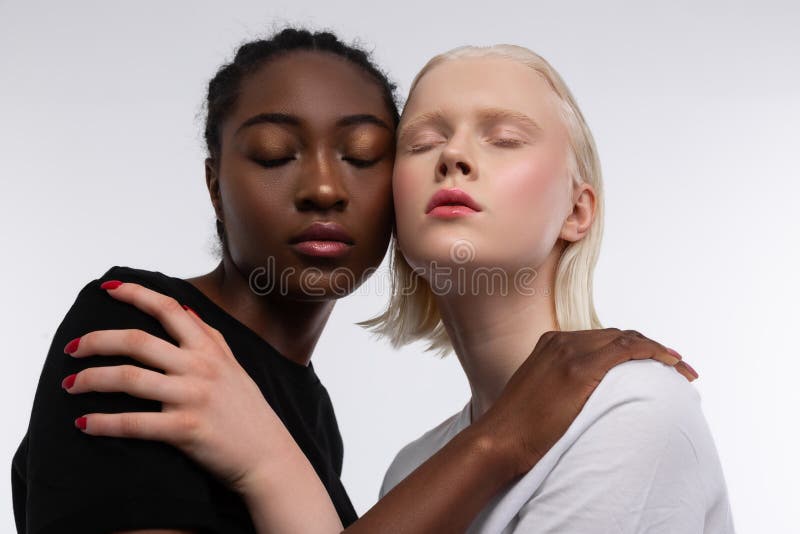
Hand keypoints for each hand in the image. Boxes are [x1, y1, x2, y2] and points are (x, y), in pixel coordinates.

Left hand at [62, 281, 295, 495]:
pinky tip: (83, 424)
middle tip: (72, 348)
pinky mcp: (185, 429)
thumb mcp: (233, 365)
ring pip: (129, 378)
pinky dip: (103, 423)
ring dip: (91, 380)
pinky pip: (134, 423)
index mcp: (209, 349)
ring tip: (69, 385)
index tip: (108, 288)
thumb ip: (209, 337)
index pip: (168, 309)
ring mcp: (192, 397)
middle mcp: (200, 367)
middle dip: (96, 341)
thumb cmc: (247, 411)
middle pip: (137, 341)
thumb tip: (184, 311)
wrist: (268, 455)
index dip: (135, 293)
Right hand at [473, 328, 698, 475]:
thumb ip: (561, 384)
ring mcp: (568, 352)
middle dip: (651, 347)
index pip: (602, 338)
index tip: (657, 362)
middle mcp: (560, 341)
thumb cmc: (517, 429)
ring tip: (682, 369)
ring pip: (625, 338)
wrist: (499, 440)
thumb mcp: (539, 394)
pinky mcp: (578, 369)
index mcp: (550, 344)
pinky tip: (671, 364)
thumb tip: (586, 398)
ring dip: (658, 351)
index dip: (633, 346)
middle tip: (678, 366)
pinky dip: (653, 352)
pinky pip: (626, 350)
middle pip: (616, 335)